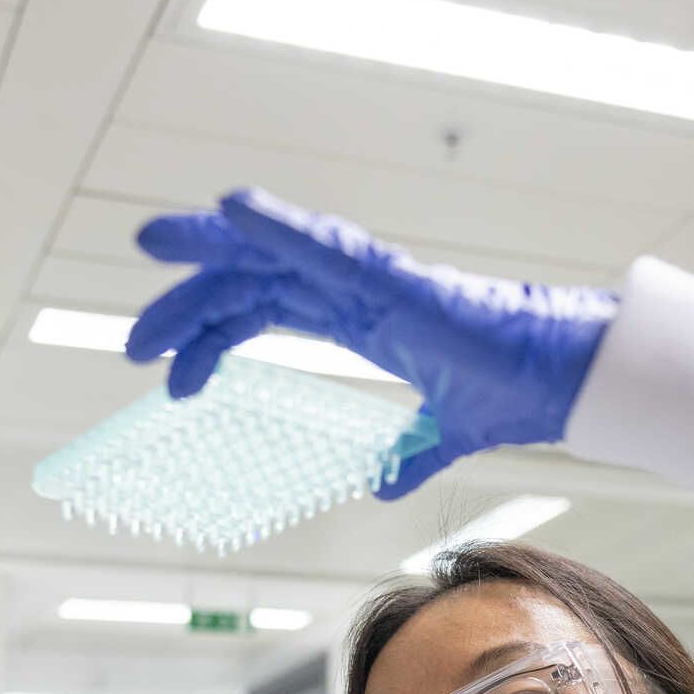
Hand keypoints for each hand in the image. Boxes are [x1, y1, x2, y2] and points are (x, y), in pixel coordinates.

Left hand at [126, 187, 618, 499]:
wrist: (561, 383)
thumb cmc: (513, 392)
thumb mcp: (442, 434)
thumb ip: (407, 454)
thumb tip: (382, 483)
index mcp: (361, 318)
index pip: (266, 308)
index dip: (211, 328)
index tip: (164, 369)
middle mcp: (357, 290)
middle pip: (252, 278)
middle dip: (188, 298)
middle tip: (133, 339)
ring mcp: (374, 280)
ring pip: (274, 253)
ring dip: (210, 248)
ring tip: (151, 246)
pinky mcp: (396, 282)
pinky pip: (326, 249)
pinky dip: (278, 227)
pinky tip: (232, 210)